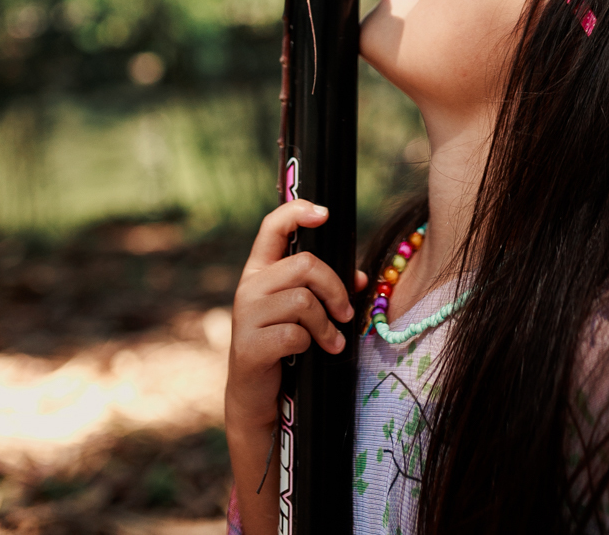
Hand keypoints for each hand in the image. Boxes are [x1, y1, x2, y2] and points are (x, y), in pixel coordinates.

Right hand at [225, 199, 367, 435]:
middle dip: (335, 287)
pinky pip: (295, 334)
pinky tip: (311, 353)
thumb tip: (362, 278)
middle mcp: (248, 287)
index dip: (297, 211)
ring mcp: (245, 316)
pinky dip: (312, 343)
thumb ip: (325, 288)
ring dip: (327, 323)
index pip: (272, 227)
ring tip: (333, 341)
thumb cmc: (283, 345)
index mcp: (260, 271)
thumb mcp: (301, 311)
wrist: (256, 396)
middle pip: (304, 264)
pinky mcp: (248, 345)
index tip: (324, 213)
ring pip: (303, 300)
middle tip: (346, 312)